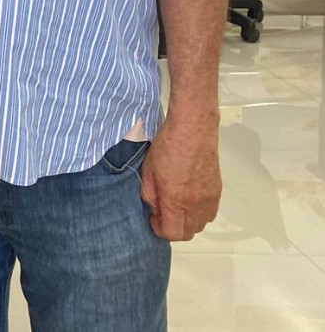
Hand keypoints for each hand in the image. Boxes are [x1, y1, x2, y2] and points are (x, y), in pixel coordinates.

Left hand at [141, 113, 220, 240]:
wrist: (193, 131)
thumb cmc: (167, 148)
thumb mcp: (147, 171)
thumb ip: (149, 195)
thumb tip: (154, 210)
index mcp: (176, 200)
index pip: (173, 233)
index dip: (159, 230)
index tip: (152, 218)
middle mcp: (196, 204)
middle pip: (188, 233)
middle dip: (173, 228)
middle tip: (162, 213)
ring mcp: (209, 199)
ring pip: (201, 225)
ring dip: (187, 222)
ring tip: (176, 206)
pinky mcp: (217, 192)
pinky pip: (210, 213)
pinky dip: (199, 213)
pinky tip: (189, 200)